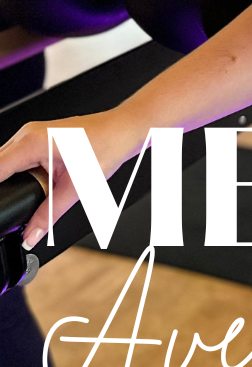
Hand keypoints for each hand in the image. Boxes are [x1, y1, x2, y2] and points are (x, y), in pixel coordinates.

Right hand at [0, 110, 139, 250]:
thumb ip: (49, 215)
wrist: (124, 130)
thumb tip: (31, 235)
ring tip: (31, 193)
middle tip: (9, 207)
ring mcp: (32, 133)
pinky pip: (16, 155)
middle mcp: (27, 134)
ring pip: (4, 160)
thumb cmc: (107, 146)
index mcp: (31, 142)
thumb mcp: (76, 187)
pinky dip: (16, 171)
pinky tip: (29, 184)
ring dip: (7, 179)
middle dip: (0, 188)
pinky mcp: (39, 137)